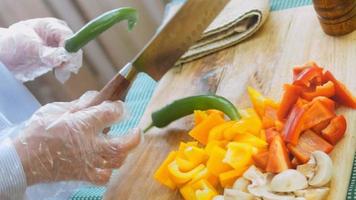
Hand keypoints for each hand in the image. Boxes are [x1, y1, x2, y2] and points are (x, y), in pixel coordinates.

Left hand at [0, 18, 81, 82]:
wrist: (5, 56)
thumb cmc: (13, 45)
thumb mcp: (28, 47)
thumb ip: (45, 53)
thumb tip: (61, 59)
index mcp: (51, 26)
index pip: (68, 36)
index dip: (70, 49)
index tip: (66, 62)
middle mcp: (58, 35)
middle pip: (74, 47)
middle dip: (71, 60)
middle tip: (63, 70)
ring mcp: (59, 47)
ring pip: (72, 57)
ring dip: (69, 67)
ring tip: (60, 75)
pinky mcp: (57, 58)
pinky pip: (67, 64)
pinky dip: (65, 71)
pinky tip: (60, 76)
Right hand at [13, 91, 140, 184]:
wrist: (24, 159)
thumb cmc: (39, 131)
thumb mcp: (56, 109)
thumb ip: (79, 104)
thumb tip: (97, 97)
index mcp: (83, 125)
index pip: (111, 114)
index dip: (119, 108)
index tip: (119, 106)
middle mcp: (90, 145)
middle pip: (122, 144)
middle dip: (134, 136)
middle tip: (136, 130)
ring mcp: (89, 163)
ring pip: (117, 161)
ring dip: (123, 152)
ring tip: (121, 144)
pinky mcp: (84, 175)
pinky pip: (104, 176)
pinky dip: (108, 170)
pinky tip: (106, 163)